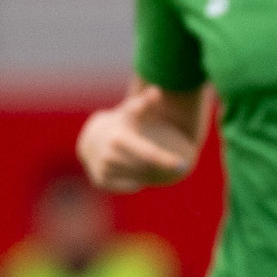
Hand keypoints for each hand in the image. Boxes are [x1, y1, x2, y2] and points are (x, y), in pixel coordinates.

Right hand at [77, 85, 193, 190]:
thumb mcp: (130, 112)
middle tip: (178, 169)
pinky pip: (128, 185)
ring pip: (137, 178)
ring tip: (162, 171)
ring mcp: (103, 170)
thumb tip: (156, 91)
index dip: (166, 160)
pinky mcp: (101, 181)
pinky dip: (138, 182)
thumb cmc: (120, 124)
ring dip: (152, 175)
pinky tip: (147, 176)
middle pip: (144, 168)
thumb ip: (144, 103)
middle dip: (161, 169)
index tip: (184, 164)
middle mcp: (108, 156)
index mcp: (118, 139)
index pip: (148, 153)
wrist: (91, 138)